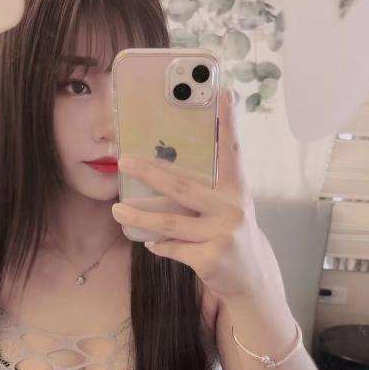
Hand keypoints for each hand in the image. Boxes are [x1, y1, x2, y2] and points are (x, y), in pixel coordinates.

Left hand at [112, 87, 266, 300]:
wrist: (252, 278)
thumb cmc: (232, 235)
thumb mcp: (230, 208)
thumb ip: (207, 191)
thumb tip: (162, 173)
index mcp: (237, 191)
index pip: (232, 151)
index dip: (228, 122)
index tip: (223, 91)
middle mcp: (232, 209)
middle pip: (183, 187)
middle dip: (150, 173)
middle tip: (123, 161)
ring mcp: (222, 235)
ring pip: (169, 223)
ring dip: (139, 216)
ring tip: (116, 209)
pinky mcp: (210, 259)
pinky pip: (173, 247)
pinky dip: (159, 245)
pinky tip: (150, 242)